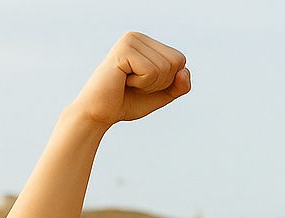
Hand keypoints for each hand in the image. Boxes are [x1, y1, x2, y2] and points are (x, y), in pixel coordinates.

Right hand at [68, 31, 190, 129]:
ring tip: (128, 82)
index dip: (168, 80)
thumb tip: (184, 71)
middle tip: (135, 84)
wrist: (100, 113)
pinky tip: (123, 81)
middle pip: (176, 62)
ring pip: (165, 67)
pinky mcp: (123, 51)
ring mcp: (129, 41)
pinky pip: (151, 71)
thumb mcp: (162, 94)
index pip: (180, 60)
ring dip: (149, 84)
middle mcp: (137, 37)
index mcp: (146, 43)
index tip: (144, 83)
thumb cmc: (128, 102)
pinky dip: (141, 83)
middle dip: (160, 82)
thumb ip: (180, 85)